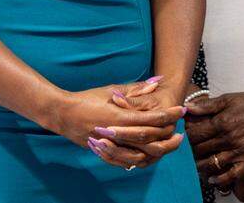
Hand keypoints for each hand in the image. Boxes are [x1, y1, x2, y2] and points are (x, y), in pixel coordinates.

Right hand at [46, 83, 184, 169]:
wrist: (62, 114)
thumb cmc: (86, 98)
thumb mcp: (110, 90)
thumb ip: (135, 90)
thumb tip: (156, 82)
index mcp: (119, 116)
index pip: (151, 118)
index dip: (168, 115)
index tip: (180, 110)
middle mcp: (116, 133)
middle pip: (150, 139)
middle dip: (168, 136)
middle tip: (181, 132)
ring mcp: (110, 146)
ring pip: (141, 155)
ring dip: (159, 151)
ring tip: (168, 145)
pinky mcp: (105, 153)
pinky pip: (127, 162)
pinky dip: (142, 159)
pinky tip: (150, 154)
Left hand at [186, 83, 243, 189]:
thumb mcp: (226, 99)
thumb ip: (205, 105)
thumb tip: (186, 107)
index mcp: (220, 123)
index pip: (195, 135)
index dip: (187, 136)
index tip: (187, 136)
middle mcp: (228, 138)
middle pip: (201, 149)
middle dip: (192, 150)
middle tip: (191, 149)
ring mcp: (239, 150)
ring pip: (213, 163)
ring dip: (202, 165)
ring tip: (197, 163)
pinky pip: (233, 174)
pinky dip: (221, 179)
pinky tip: (213, 179)